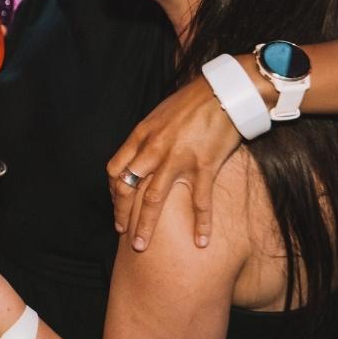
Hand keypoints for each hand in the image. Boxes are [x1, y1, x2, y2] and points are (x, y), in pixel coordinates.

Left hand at [106, 76, 241, 250]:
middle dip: (122, 214)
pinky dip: (201, 224)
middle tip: (123, 233)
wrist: (224, 92)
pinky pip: (199, 202)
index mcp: (141, 136)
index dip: (113, 191)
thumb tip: (138, 155)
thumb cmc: (191, 102)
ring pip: (153, 200)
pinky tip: (201, 242)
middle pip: (127, 188)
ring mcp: (177, 160)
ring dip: (145, 226)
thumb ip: (147, 137)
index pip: (116, 169)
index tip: (117, 205)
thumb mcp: (159, 115)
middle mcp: (154, 150)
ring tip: (140, 247)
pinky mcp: (204, 166)